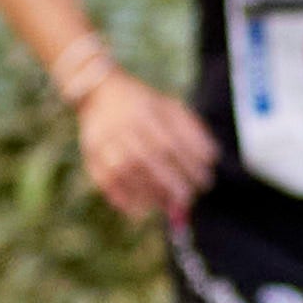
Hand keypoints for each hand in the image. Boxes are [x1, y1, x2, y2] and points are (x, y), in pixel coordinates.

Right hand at [75, 71, 216, 221]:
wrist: (99, 94)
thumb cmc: (145, 106)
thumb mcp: (171, 107)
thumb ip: (192, 131)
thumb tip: (212, 158)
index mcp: (145, 111)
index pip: (171, 142)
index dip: (190, 164)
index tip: (205, 180)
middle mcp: (123, 125)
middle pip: (148, 158)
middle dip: (172, 183)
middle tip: (188, 198)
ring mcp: (104, 141)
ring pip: (127, 173)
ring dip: (151, 194)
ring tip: (169, 206)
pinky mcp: (90, 156)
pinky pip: (106, 182)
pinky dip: (124, 199)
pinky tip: (143, 209)